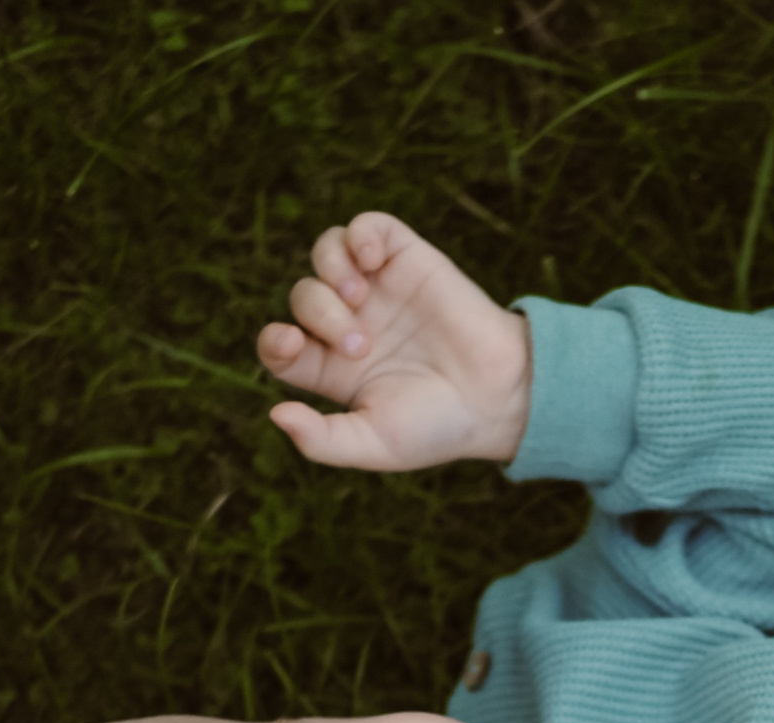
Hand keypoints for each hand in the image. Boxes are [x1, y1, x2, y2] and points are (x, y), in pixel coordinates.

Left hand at [257, 212, 532, 470]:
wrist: (499, 397)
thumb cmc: (438, 428)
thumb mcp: (375, 444)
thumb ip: (322, 440)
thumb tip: (276, 414)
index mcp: (334, 369)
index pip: (279, 345)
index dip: (273, 339)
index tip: (294, 343)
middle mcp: (351, 323)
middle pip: (303, 296)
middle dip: (320, 314)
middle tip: (360, 344)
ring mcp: (380, 288)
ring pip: (326, 252)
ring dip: (330, 268)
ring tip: (359, 295)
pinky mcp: (409, 260)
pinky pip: (369, 227)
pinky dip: (360, 235)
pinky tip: (372, 261)